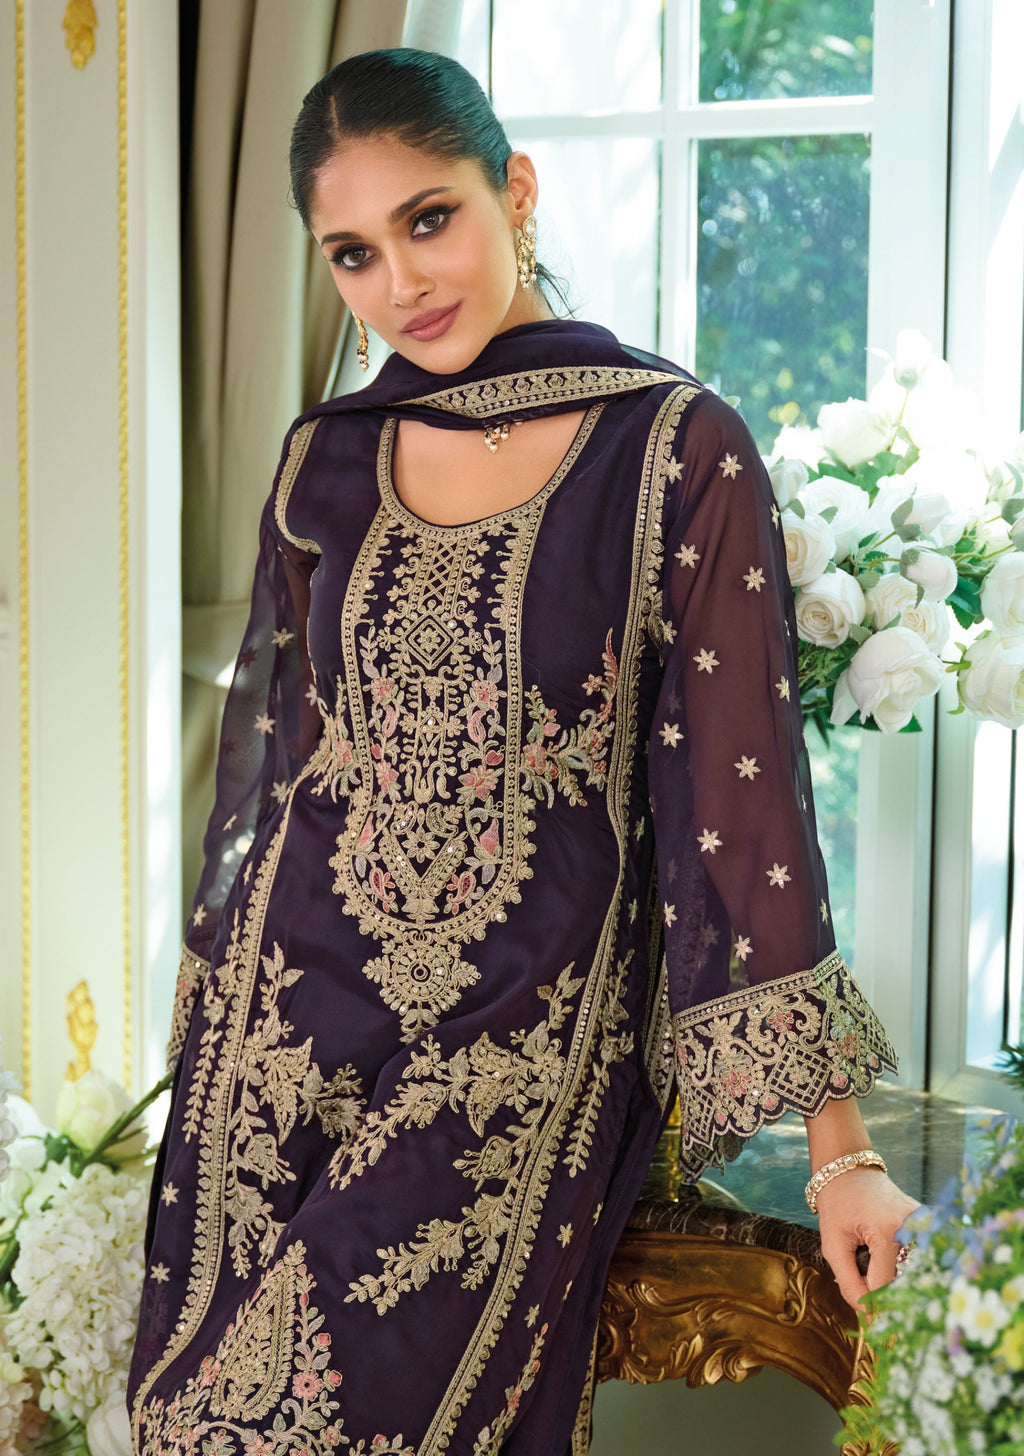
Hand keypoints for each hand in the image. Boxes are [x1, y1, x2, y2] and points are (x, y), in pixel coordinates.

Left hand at [816, 1166, 919, 1308]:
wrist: (848, 1168)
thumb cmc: (837, 1203)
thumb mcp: (833, 1245)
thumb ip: (848, 1282)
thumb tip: (866, 1314)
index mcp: (888, 1232)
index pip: (885, 1285)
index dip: (872, 1303)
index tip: (868, 1320)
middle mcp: (914, 1226)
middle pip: (904, 1280)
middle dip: (885, 1292)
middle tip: (873, 1304)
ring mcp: (924, 1222)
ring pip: (913, 1270)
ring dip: (895, 1278)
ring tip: (875, 1272)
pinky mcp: (927, 1221)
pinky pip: (918, 1255)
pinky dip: (903, 1265)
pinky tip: (888, 1261)